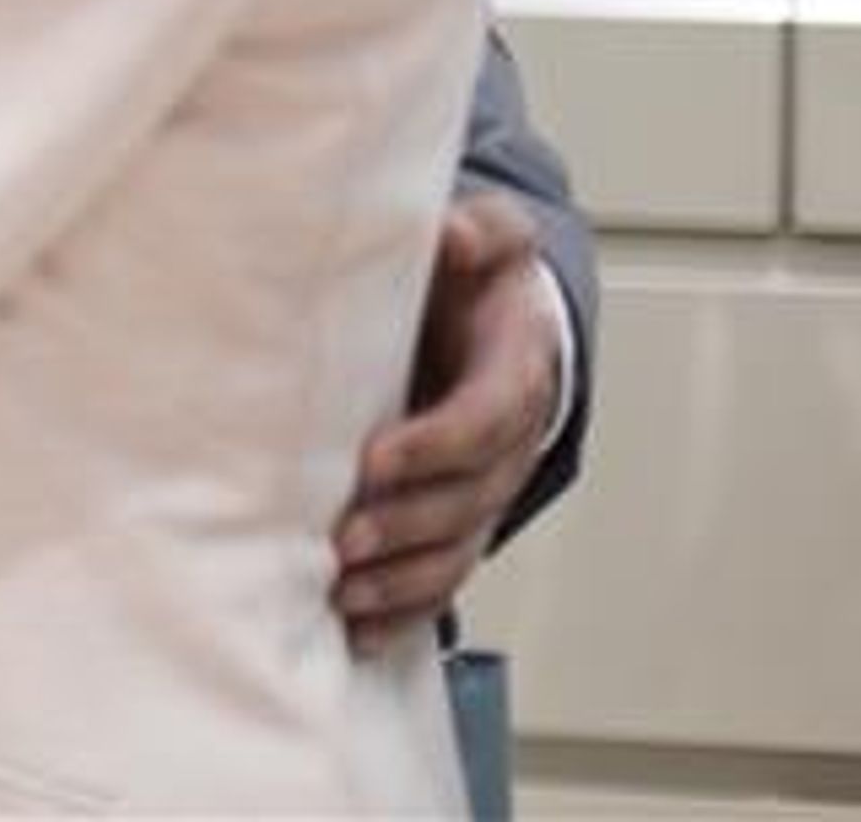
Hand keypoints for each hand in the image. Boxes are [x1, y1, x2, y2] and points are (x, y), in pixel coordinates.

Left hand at [336, 191, 560, 649]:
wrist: (499, 313)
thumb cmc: (478, 276)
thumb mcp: (489, 237)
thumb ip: (479, 230)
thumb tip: (455, 234)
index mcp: (516, 373)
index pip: (484, 420)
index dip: (436, 444)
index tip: (376, 459)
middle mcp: (509, 443)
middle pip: (467, 498)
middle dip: (407, 525)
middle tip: (345, 539)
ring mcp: (486, 487)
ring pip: (455, 547)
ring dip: (403, 579)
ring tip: (343, 593)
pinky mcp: (459, 515)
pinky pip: (443, 573)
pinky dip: (404, 608)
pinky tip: (359, 629)